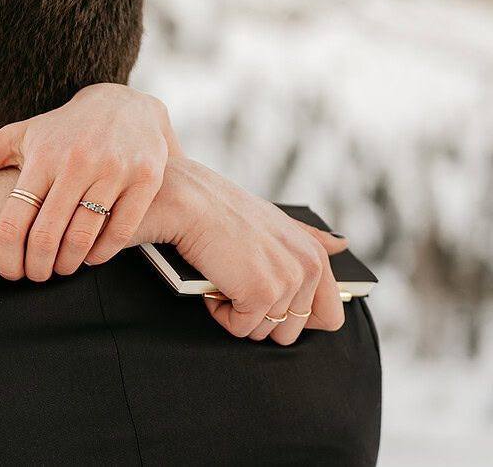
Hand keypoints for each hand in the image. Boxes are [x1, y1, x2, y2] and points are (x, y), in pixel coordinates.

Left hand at [0, 84, 183, 280]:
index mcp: (42, 156)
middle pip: (48, 236)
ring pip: (84, 237)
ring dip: (68, 264)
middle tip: (35, 277)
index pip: (14, 220)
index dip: (7, 256)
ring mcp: (113, 171)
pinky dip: (102, 253)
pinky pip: (120, 231)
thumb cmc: (62, 128)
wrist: (124, 103)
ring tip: (61, 269)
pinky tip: (90, 257)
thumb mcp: (19, 136)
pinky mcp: (145, 179)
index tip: (8, 272)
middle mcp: (76, 163)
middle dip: (38, 268)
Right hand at [141, 158, 347, 344]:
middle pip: (292, 332)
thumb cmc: (226, 210)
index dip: (298, 320)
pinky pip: (239, 328)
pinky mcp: (259, 295)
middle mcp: (308, 270)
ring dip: (237, 314)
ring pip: (264, 332)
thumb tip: (342, 243)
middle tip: (238, 288)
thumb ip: (312, 237)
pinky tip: (212, 286)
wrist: (193, 203)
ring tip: (225, 281)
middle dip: (261, 318)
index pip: (331, 316)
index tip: (271, 306)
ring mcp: (286, 283)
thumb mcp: (278, 221)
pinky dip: (219, 313)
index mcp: (316, 255)